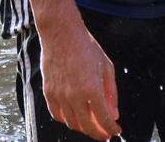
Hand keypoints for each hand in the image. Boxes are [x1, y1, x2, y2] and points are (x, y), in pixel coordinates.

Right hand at [38, 17, 121, 139]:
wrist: (61, 33)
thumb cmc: (85, 46)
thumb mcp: (107, 67)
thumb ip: (111, 93)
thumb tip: (113, 114)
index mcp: (93, 89)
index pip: (104, 120)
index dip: (112, 129)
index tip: (116, 130)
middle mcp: (75, 95)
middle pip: (87, 127)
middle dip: (99, 134)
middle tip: (104, 133)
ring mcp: (60, 94)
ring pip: (71, 123)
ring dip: (83, 128)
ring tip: (90, 124)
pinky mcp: (49, 91)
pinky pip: (57, 114)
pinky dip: (66, 120)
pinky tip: (73, 117)